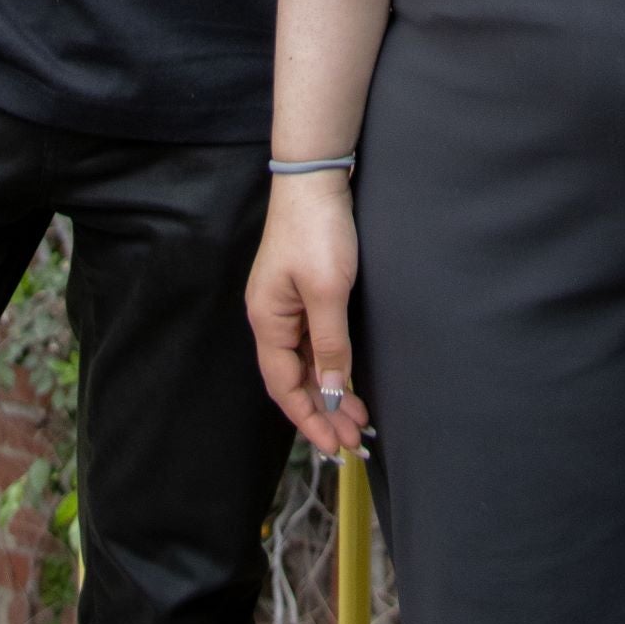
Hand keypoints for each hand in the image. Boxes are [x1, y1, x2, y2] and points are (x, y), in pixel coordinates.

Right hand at [247, 177, 368, 456]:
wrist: (315, 178)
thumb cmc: (317, 231)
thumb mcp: (328, 291)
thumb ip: (329, 344)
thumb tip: (329, 391)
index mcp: (268, 321)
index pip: (284, 386)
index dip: (308, 419)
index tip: (334, 445)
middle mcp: (271, 318)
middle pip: (293, 379)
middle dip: (322, 411)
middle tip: (354, 439)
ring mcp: (285, 306)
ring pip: (304, 363)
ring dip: (328, 391)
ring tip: (357, 417)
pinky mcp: (301, 293)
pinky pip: (311, 343)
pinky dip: (329, 365)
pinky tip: (345, 379)